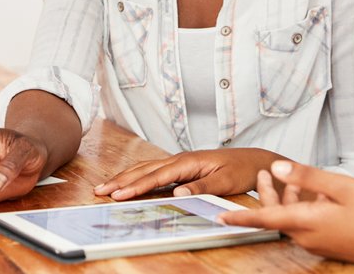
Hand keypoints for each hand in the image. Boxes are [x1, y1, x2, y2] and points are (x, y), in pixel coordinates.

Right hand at [94, 148, 282, 200]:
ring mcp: (180, 162)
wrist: (254, 160)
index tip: (118, 194)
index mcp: (188, 161)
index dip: (135, 186)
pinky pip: (154, 171)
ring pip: (146, 169)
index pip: (156, 176)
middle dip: (121, 180)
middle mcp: (180, 159)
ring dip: (125, 177)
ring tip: (106, 186)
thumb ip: (201, 186)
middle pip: (144, 170)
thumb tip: (176, 192)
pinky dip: (138, 176)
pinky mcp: (182, 167)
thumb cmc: (241, 169)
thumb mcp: (225, 181)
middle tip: (99, 190)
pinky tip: (129, 182)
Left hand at [219, 161, 353, 272]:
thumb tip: (276, 167)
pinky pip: (306, 223)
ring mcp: (318, 242)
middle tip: (261, 172)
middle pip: (277, 214)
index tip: (219, 217)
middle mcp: (307, 236)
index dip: (240, 217)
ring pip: (292, 217)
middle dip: (267, 193)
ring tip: (284, 175)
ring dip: (286, 197)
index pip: (264, 219)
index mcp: (306, 222)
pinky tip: (314, 193)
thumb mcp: (339, 187)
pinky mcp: (328, 243)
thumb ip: (305, 177)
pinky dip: (302, 206)